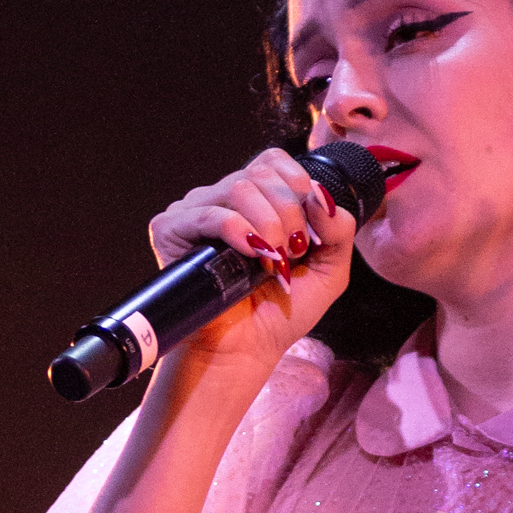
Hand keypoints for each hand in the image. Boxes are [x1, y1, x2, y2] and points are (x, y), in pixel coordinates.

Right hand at [146, 145, 358, 387]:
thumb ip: (339, 229)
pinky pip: (209, 213)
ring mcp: (195, 211)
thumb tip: (321, 196)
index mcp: (256, 199)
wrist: (246, 350)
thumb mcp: (329, 269)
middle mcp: (222, 198)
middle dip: (289, 214)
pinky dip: (238, 231)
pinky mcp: (172, 230)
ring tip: (270, 263)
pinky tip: (252, 255)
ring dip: (268, 225)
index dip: (297, 186)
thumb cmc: (281, 312)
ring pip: (239, 187)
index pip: (274, 161)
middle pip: (261, 174)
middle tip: (290, 255)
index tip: (308, 232)